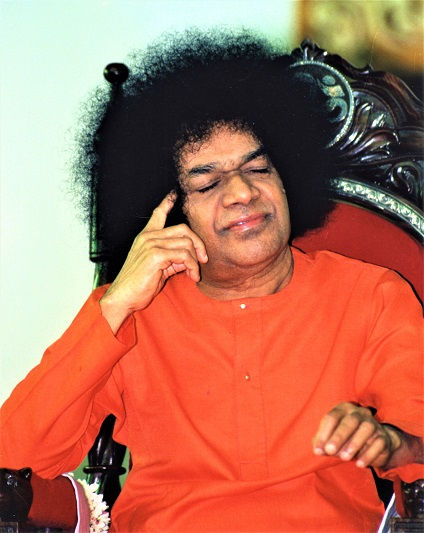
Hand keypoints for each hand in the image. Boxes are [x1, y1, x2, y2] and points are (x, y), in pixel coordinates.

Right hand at [100, 192, 207, 332]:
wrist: (123, 298)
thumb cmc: (140, 285)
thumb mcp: (159, 268)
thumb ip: (173, 258)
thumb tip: (192, 258)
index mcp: (146, 237)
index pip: (158, 214)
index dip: (167, 202)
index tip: (174, 193)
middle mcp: (148, 237)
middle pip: (184, 229)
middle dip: (198, 244)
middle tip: (203, 260)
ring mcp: (151, 244)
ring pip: (186, 243)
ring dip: (196, 261)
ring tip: (194, 274)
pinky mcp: (155, 255)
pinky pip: (184, 255)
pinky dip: (192, 267)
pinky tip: (192, 276)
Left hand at [312, 402, 401, 468]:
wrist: (374, 443)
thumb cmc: (347, 438)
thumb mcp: (332, 438)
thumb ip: (324, 442)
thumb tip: (318, 450)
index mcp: (344, 409)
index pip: (332, 417)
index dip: (324, 433)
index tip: (318, 450)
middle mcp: (360, 413)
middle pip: (350, 421)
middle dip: (339, 436)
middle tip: (330, 451)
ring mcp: (373, 424)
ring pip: (366, 429)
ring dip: (354, 444)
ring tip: (344, 458)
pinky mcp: (383, 437)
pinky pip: (378, 444)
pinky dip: (368, 454)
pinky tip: (359, 464)